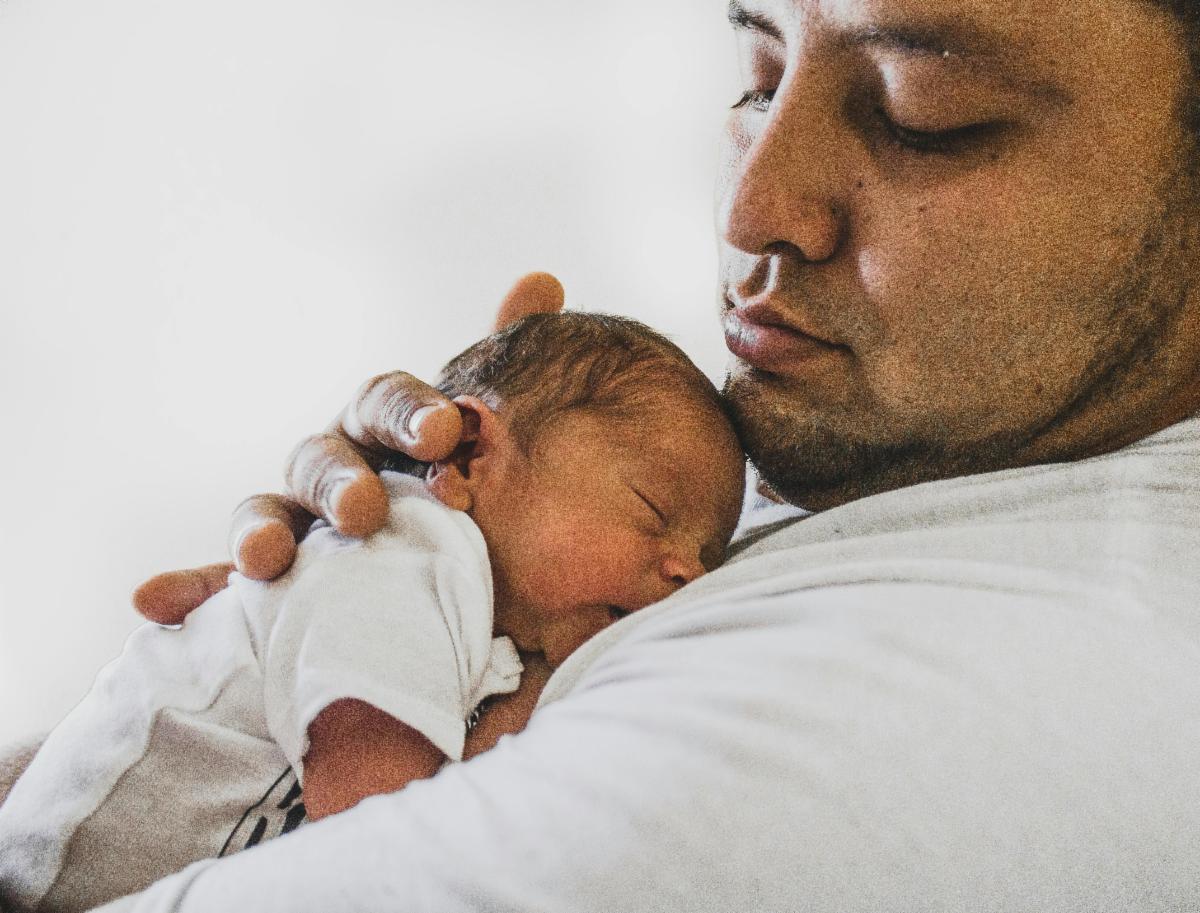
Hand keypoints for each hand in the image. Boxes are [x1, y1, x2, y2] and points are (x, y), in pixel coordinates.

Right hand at [133, 272, 565, 624]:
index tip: (447, 430)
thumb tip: (540, 281)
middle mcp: (334, 466)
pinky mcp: (277, 586)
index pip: (389, 402)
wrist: (467, 573)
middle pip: (323, 458)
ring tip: (265, 557)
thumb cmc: (466, 487)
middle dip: (340, 481)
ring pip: (267, 513)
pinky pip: (223, 585)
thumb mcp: (492, 435)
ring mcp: (299, 522)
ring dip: (258, 529)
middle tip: (366, 510)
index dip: (413, 412)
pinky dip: (190, 589)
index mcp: (384, 426)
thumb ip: (508, 365)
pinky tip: (152, 601)